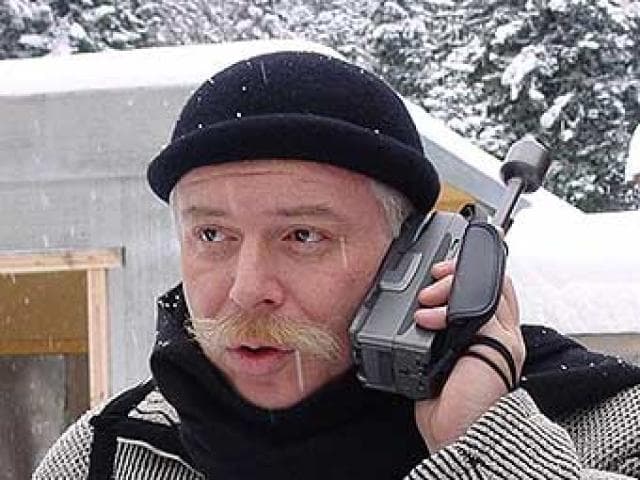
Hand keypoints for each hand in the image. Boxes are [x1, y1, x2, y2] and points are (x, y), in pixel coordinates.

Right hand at [413, 260, 524, 451]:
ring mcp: (454, 341)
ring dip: (429, 302)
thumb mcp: (497, 343)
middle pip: (462, 289)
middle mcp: (480, 331)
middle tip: (431, 294)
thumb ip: (483, 310)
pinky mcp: (431, 352)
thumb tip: (462, 287)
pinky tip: (412, 322)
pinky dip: (414, 320)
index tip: (449, 272)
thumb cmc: (485, 396)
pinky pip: (420, 326)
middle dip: (445, 285)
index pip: (493, 282)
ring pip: (440, 305)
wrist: (458, 430)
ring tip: (422, 313)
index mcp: (503, 327)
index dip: (472, 271)